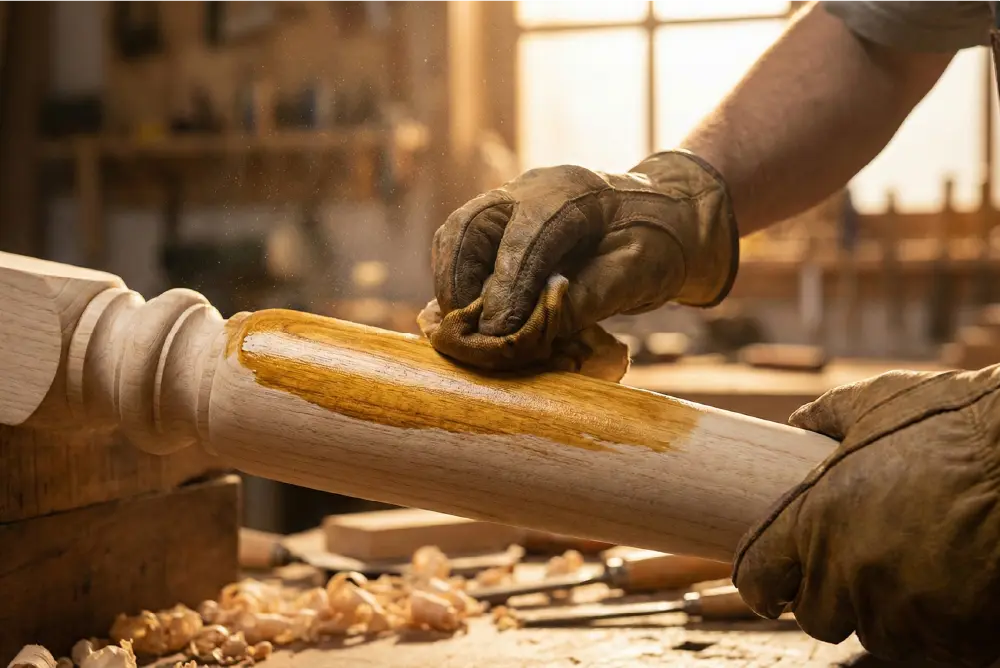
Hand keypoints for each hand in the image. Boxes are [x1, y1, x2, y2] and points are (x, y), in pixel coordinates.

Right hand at [423, 151, 738, 373]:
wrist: (667, 221)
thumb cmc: (658, 245)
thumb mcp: (637, 273)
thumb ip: (586, 299)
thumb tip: (528, 332)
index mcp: (573, 193)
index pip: (528, 236)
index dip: (510, 287)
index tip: (499, 333)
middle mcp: (530, 191)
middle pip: (469, 225)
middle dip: (458, 282)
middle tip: (464, 331)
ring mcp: (511, 207)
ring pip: (457, 237)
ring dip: (452, 286)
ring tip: (461, 330)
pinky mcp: (503, 229)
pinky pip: (465, 252)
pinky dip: (461, 288)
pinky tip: (472, 322)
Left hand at [733, 365, 999, 666]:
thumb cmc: (956, 422)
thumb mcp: (878, 401)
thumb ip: (828, 416)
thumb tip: (799, 421)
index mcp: (816, 520)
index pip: (757, 577)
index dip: (760, 582)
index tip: (771, 582)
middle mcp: (850, 572)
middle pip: (815, 616)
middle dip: (828, 596)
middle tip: (853, 566)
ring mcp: (904, 609)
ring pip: (873, 632)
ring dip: (882, 609)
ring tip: (910, 566)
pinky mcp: (954, 634)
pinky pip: (928, 644)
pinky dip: (933, 623)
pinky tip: (948, 584)